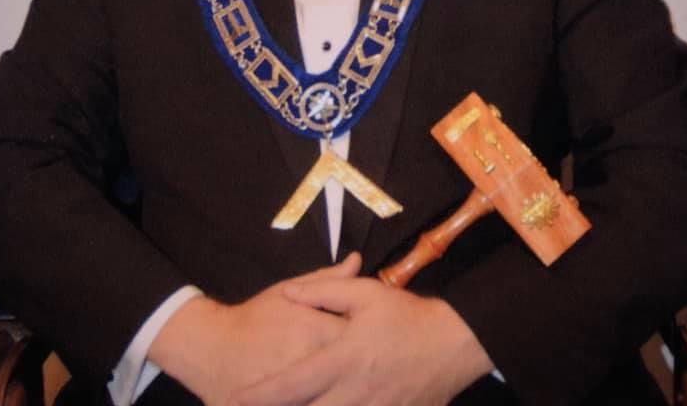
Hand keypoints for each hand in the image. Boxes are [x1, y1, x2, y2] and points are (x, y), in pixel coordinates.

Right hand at [149, 253, 361, 405]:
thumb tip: (357, 259)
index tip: (386, 343)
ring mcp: (295, 392)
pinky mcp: (279, 405)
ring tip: (366, 393)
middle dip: (369, 377)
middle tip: (378, 374)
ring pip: (337, 398)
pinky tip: (340, 401)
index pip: (357, 337)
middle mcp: (307, 360)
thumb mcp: (287, 291)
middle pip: (351, 374)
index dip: (375, 340)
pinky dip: (327, 404)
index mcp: (313, 330)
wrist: (210, 348)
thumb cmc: (253, 317)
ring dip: (353, 396)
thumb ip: (327, 280)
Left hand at [231, 276, 493, 405]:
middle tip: (242, 405)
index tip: (232, 399)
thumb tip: (287, 293)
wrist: (453, 344)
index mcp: (342, 360)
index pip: (291, 384)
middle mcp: (353, 394)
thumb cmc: (405, 316)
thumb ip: (323, 292)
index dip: (259, 396)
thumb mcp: (365, 294)